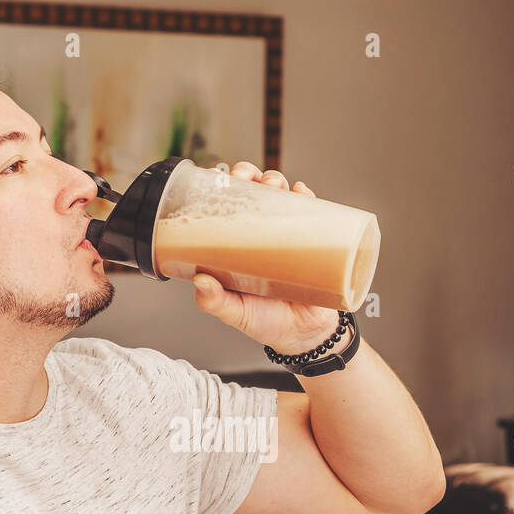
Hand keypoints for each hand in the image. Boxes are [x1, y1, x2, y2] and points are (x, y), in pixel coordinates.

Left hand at [189, 161, 341, 355]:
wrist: (305, 337)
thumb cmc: (266, 323)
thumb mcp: (236, 313)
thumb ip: (215, 302)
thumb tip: (200, 282)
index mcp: (235, 248)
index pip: (224, 209)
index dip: (220, 188)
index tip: (216, 176)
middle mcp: (260, 237)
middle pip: (252, 194)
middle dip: (248, 175)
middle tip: (247, 177)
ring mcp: (287, 236)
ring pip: (280, 197)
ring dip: (275, 180)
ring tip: (273, 184)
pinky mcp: (314, 242)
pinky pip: (313, 212)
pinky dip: (307, 197)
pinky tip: (301, 192)